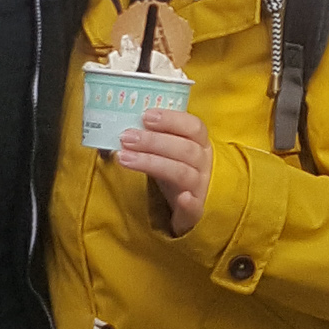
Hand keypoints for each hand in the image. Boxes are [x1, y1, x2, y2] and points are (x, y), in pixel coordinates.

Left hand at [117, 108, 211, 233]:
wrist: (187, 205)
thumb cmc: (173, 170)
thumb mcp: (168, 150)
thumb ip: (155, 137)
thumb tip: (126, 125)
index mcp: (200, 144)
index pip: (193, 126)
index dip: (171, 120)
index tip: (145, 116)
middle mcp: (204, 164)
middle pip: (184, 149)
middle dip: (153, 141)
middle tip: (126, 137)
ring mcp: (200, 187)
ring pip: (182, 173)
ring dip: (153, 163)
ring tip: (124, 157)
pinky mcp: (195, 212)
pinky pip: (196, 208)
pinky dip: (190, 203)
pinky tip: (182, 198)